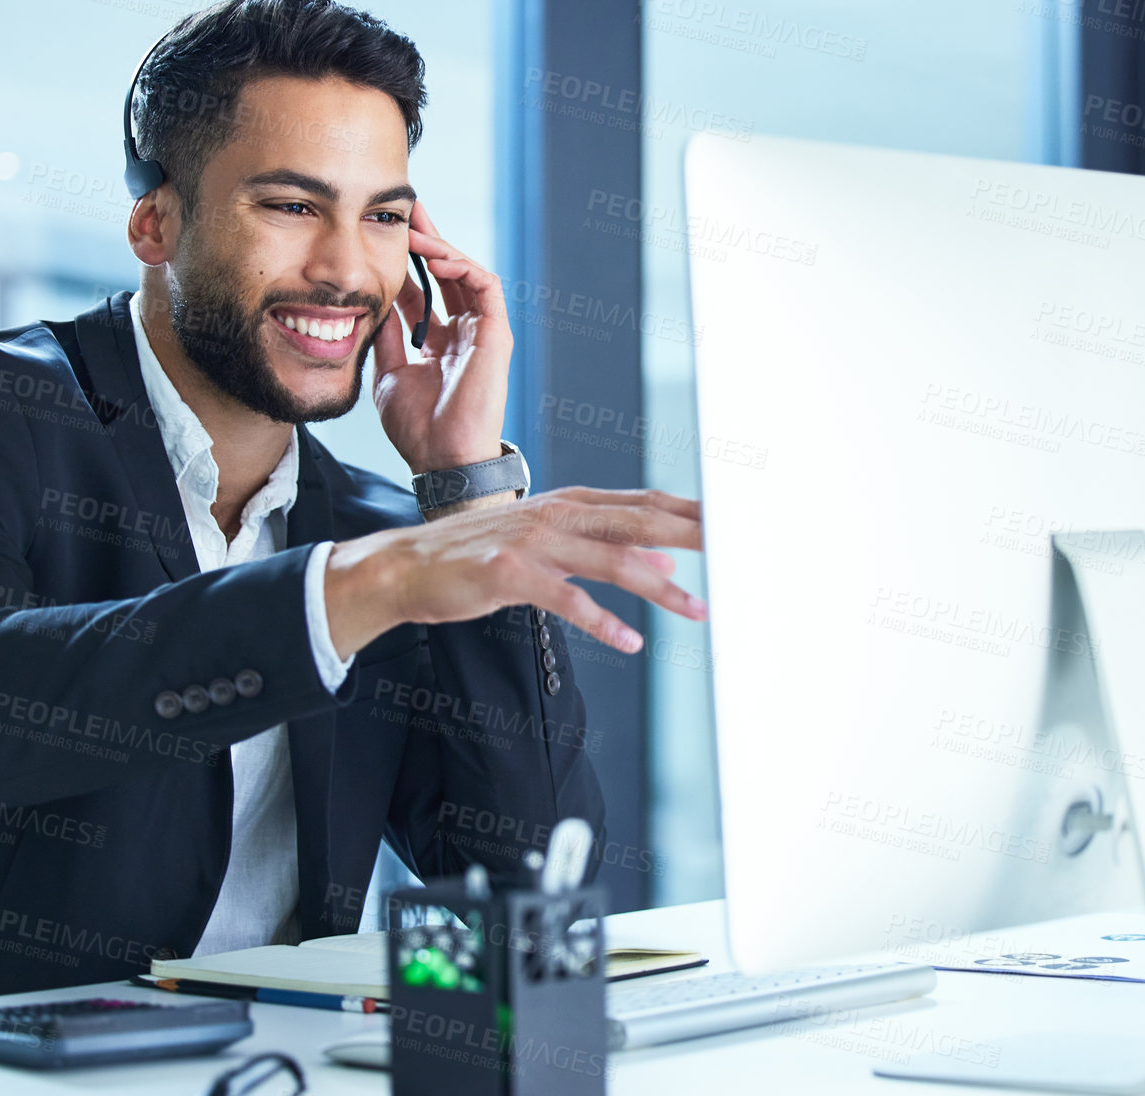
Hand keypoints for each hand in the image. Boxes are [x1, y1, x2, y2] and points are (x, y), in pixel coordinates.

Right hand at [323, 488, 706, 657]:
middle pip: (639, 521)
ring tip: (698, 609)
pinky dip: (602, 622)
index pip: (643, 502)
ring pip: (611, 560)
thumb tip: (662, 561)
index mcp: (570, 505)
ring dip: (660, 587)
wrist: (407, 566)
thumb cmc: (479, 557)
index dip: (689, 509)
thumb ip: (603, 549)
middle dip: (692, 534)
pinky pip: (566, 599)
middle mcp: (557, 515)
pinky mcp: (510, 573)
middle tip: (737, 546)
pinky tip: (629, 642)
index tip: (733, 518)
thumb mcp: (548, 547)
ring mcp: (534, 542)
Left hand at [371, 201, 510, 474]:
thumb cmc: (418, 428)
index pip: (423, 289)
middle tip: (406, 208)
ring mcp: (481, 332)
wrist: (442, 459)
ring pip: (466, 272)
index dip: (405, 262)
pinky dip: (461, 265)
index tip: (383, 234)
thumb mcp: (389, 372)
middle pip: (446, 273)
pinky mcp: (496, 334)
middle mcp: (463, 331)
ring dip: (441, 246)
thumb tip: (372, 299)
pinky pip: (484, 286)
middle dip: (427, 239)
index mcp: (438, 342)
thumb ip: (387, 335)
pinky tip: (436, 255)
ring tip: (415, 226)